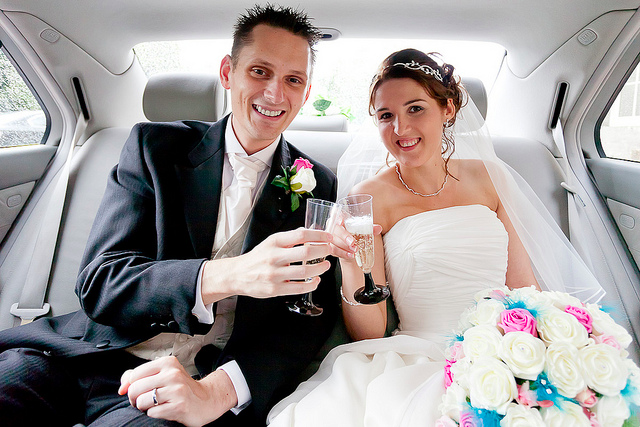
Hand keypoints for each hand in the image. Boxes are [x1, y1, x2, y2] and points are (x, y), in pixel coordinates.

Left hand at [118, 356, 236, 426]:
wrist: (206, 400)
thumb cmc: (181, 388)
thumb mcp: (163, 375)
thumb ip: (139, 376)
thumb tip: (122, 387)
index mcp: (168, 363)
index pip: (134, 375)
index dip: (131, 386)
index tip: (139, 391)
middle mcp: (173, 374)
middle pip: (135, 389)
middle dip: (135, 399)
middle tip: (143, 401)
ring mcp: (176, 390)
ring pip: (142, 401)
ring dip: (144, 407)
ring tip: (154, 405)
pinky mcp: (178, 406)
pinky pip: (152, 413)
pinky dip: (154, 414)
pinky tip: (164, 409)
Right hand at [201, 227, 335, 301]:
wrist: (237, 274)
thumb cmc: (257, 258)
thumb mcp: (270, 243)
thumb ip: (289, 238)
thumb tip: (308, 231)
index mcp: (274, 242)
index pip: (301, 235)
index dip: (318, 235)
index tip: (328, 237)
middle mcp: (274, 257)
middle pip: (306, 253)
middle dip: (323, 251)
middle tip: (330, 251)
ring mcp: (274, 274)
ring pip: (305, 272)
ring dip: (320, 269)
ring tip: (325, 266)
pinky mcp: (275, 289)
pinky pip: (299, 287)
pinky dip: (312, 284)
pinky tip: (316, 280)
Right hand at [332, 221, 382, 259]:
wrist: (350, 245)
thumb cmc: (354, 233)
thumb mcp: (362, 229)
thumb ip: (370, 228)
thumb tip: (378, 228)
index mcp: (340, 217)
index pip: (335, 214)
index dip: (337, 216)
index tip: (341, 221)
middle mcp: (333, 226)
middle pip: (335, 229)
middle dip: (344, 236)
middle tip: (353, 242)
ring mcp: (330, 237)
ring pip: (334, 241)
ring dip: (344, 246)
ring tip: (355, 250)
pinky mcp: (330, 247)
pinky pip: (334, 250)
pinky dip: (343, 253)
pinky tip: (350, 255)